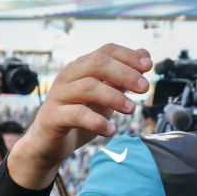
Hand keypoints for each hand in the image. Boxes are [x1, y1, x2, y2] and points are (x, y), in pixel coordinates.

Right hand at [8, 43, 152, 188]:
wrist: (48, 144)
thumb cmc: (77, 116)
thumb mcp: (104, 95)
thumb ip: (122, 77)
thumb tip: (145, 55)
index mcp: (81, 68)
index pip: (105, 51)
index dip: (128, 55)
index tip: (148, 66)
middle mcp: (68, 77)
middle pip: (97, 64)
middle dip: (124, 73)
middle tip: (145, 88)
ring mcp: (58, 96)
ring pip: (87, 87)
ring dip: (114, 97)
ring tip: (132, 109)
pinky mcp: (52, 117)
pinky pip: (76, 115)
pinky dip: (97, 121)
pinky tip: (111, 130)